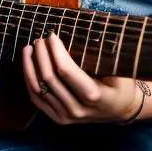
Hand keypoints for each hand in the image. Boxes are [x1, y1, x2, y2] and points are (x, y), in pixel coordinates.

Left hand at [22, 33, 141, 124]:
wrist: (123, 109)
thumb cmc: (122, 84)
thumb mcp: (120, 70)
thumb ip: (100, 55)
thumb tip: (80, 31)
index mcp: (94, 96)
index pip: (65, 70)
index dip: (55, 50)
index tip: (52, 35)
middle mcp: (78, 109)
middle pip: (49, 78)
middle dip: (41, 54)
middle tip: (40, 39)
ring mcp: (67, 117)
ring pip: (39, 89)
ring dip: (31, 65)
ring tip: (30, 48)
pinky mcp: (59, 119)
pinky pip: (37, 99)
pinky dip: (30, 80)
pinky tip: (28, 65)